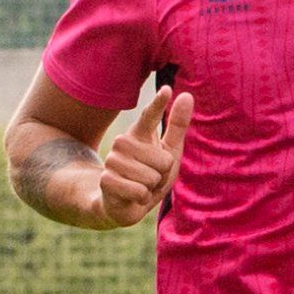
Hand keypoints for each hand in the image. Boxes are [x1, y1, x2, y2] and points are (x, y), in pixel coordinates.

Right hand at [90, 89, 192, 225]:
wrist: (123, 203)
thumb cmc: (149, 174)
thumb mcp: (168, 151)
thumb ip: (176, 125)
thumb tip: (187, 94)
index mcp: (140, 133)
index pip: (150, 116)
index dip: (158, 104)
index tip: (166, 89)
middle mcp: (123, 142)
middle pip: (164, 161)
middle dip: (162, 176)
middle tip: (151, 178)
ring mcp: (112, 160)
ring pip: (152, 177)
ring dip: (151, 188)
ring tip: (141, 186)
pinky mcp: (107, 179)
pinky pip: (140, 191)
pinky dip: (141, 198)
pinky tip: (132, 196)